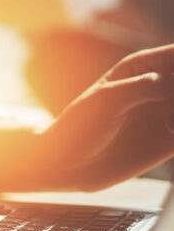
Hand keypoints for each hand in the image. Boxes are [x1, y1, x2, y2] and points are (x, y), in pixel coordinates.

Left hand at [43, 44, 173, 189]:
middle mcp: (158, 86)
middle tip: (168, 108)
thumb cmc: (80, 125)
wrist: (68, 164)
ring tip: (168, 126)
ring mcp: (165, 113)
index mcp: (142, 65)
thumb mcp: (108, 98)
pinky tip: (169, 134)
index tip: (167, 86)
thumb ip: (146, 86)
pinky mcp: (170, 141)